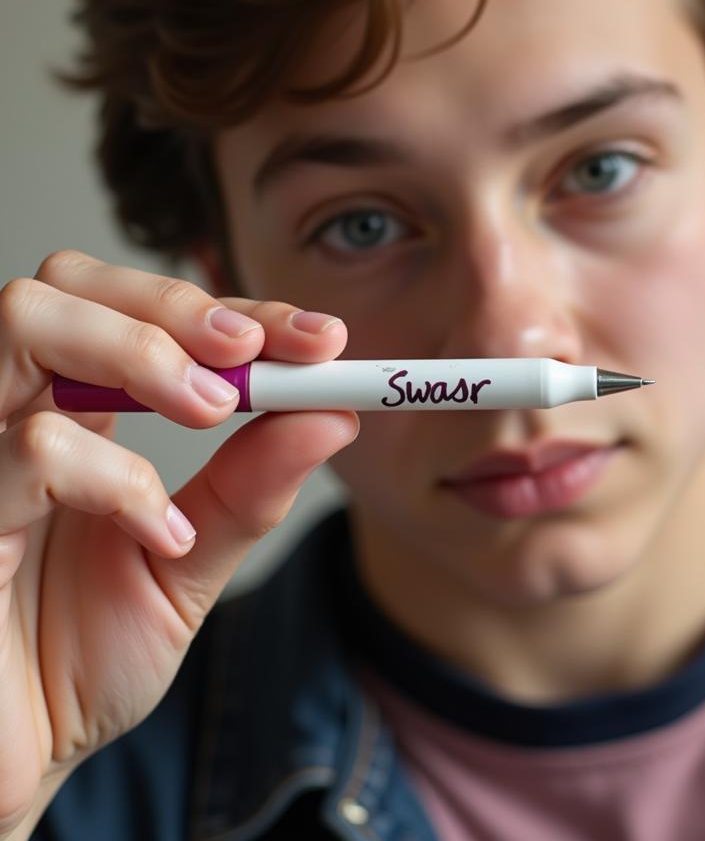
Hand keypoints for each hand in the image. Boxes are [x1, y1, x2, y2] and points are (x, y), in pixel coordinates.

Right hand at [0, 250, 358, 836]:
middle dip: (172, 304)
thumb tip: (336, 414)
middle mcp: (10, 412)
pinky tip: (164, 535)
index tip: (321, 338)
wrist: (14, 757)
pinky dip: (117, 479)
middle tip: (251, 353)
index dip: (232, 309)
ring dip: (142, 352)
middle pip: (65, 283)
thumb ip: (251, 489)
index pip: (140, 313)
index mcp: (71, 414)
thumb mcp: (190, 565)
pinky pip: (26, 448)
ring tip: (214, 409)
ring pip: (24, 321)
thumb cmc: (81, 658)